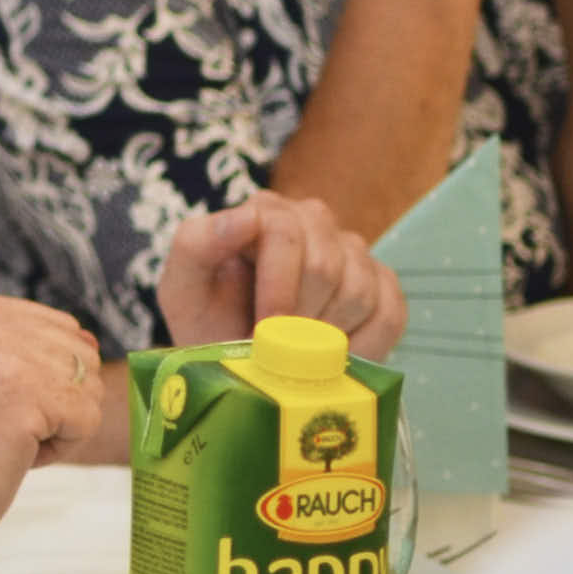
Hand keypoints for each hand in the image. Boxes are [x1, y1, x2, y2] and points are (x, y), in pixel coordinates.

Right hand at [0, 289, 104, 570]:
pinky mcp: (24, 395)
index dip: (37, 378)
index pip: (58, 327)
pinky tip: (11, 454)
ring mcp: (2, 353)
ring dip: (56, 426)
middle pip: (79, 354)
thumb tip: (94, 344)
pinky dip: (59, 449)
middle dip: (53, 401)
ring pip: (89, 387)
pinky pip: (87, 419)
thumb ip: (25, 346)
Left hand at [155, 191, 404, 358]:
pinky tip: (332, 356)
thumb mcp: (182, 288)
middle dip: (296, 317)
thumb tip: (246, 217)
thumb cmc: (208, 322)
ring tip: (296, 352)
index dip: (276, 286)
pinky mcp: (382, 285)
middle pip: (324, 265)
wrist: (240, 362)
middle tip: (276, 347)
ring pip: (358, 291)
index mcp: (265, 211)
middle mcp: (313, 221)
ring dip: (324, 336)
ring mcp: (353, 252)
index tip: (262, 328)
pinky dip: (362, 346)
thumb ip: (196, 244)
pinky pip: (390, 313)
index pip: (285, 232)